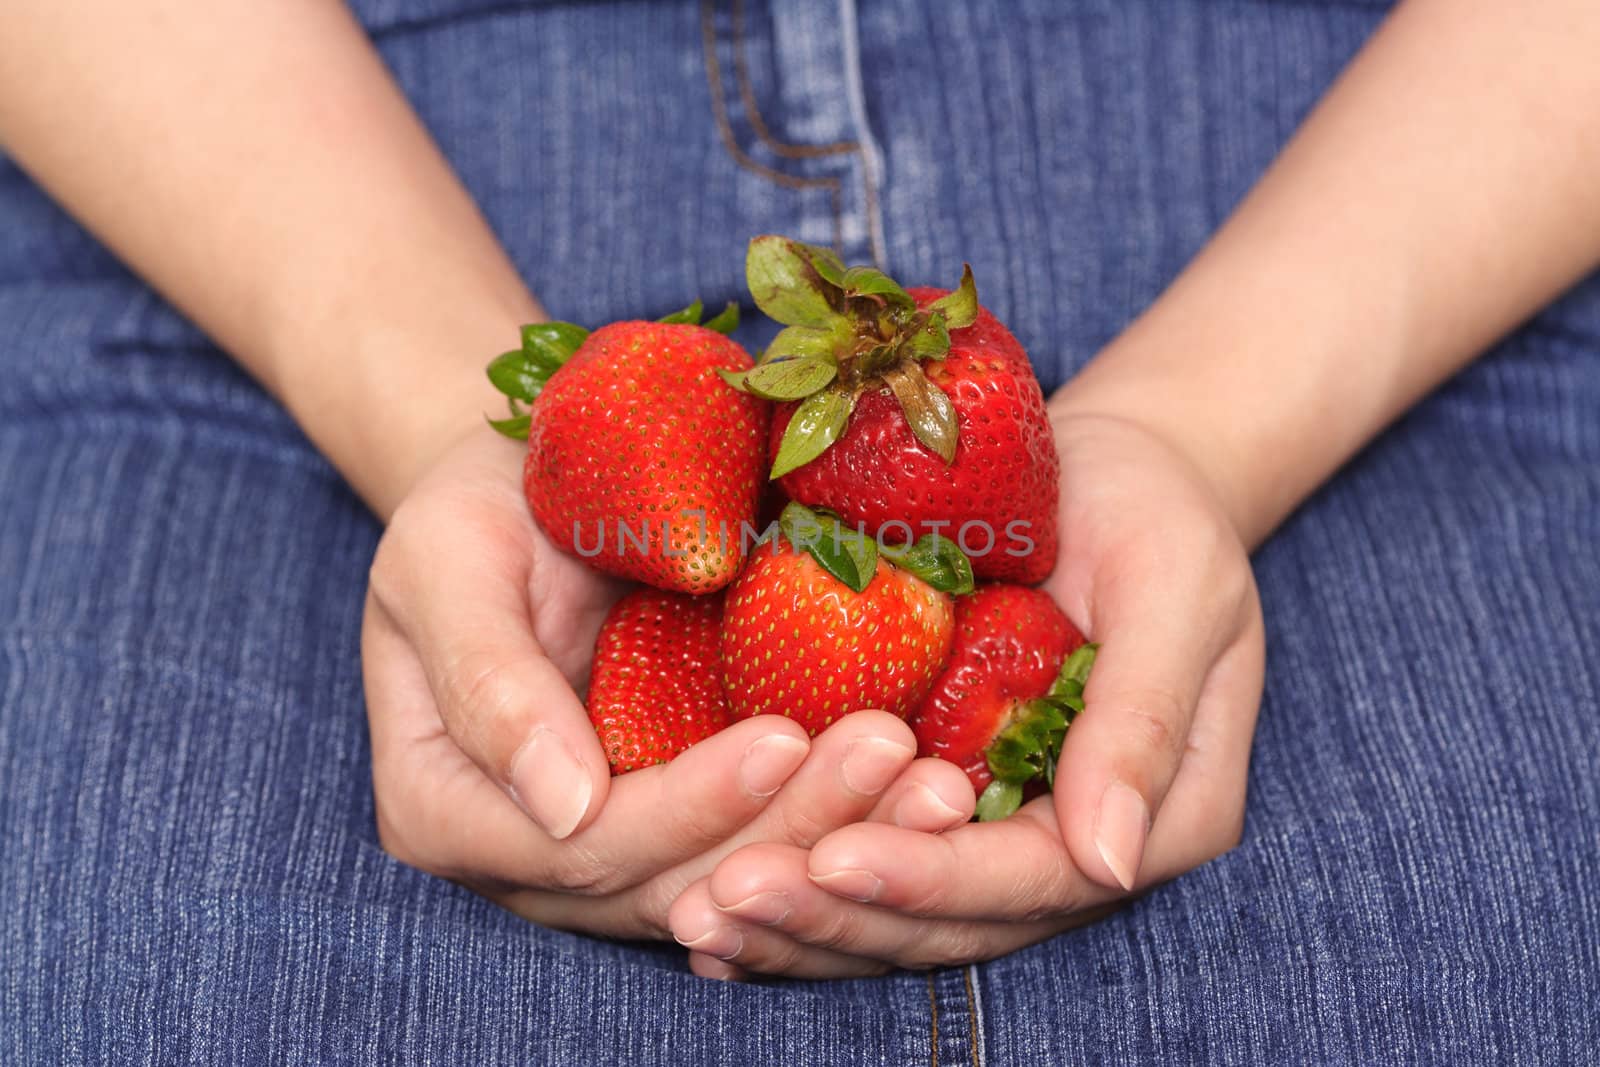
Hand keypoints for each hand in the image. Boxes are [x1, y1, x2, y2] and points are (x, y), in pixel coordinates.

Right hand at [362, 429, 974, 938]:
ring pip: (739, 876)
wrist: (537, 479)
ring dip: (841, 835)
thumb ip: (487, 682)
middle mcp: (533, 854)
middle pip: (675, 879)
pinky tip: (921, 783)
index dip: (687, 808)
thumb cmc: (477, 503)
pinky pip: (769, 837)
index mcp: (446, 809)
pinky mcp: (690, 813)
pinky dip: (846, 817)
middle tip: (898, 759)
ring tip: (933, 783)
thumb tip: (562, 808)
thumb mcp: (450, 561)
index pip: (578, 848)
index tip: (784, 737)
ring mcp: (618, 844)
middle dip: (792, 828)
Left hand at [670, 402, 1264, 976]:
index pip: (1036, 881)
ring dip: (801, 921)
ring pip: (900, 914)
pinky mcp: (939, 799)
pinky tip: (711, 906)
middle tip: (727, 896)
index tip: (833, 856)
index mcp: (1159, 817)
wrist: (1110, 475)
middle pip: (954, 920)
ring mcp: (1003, 829)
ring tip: (699, 913)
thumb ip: (1142, 720)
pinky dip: (799, 886)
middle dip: (839, 914)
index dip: (933, 879)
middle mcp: (1076, 847)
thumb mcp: (1173, 592)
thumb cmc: (1156, 515)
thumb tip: (1112, 862)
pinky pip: (871, 855)